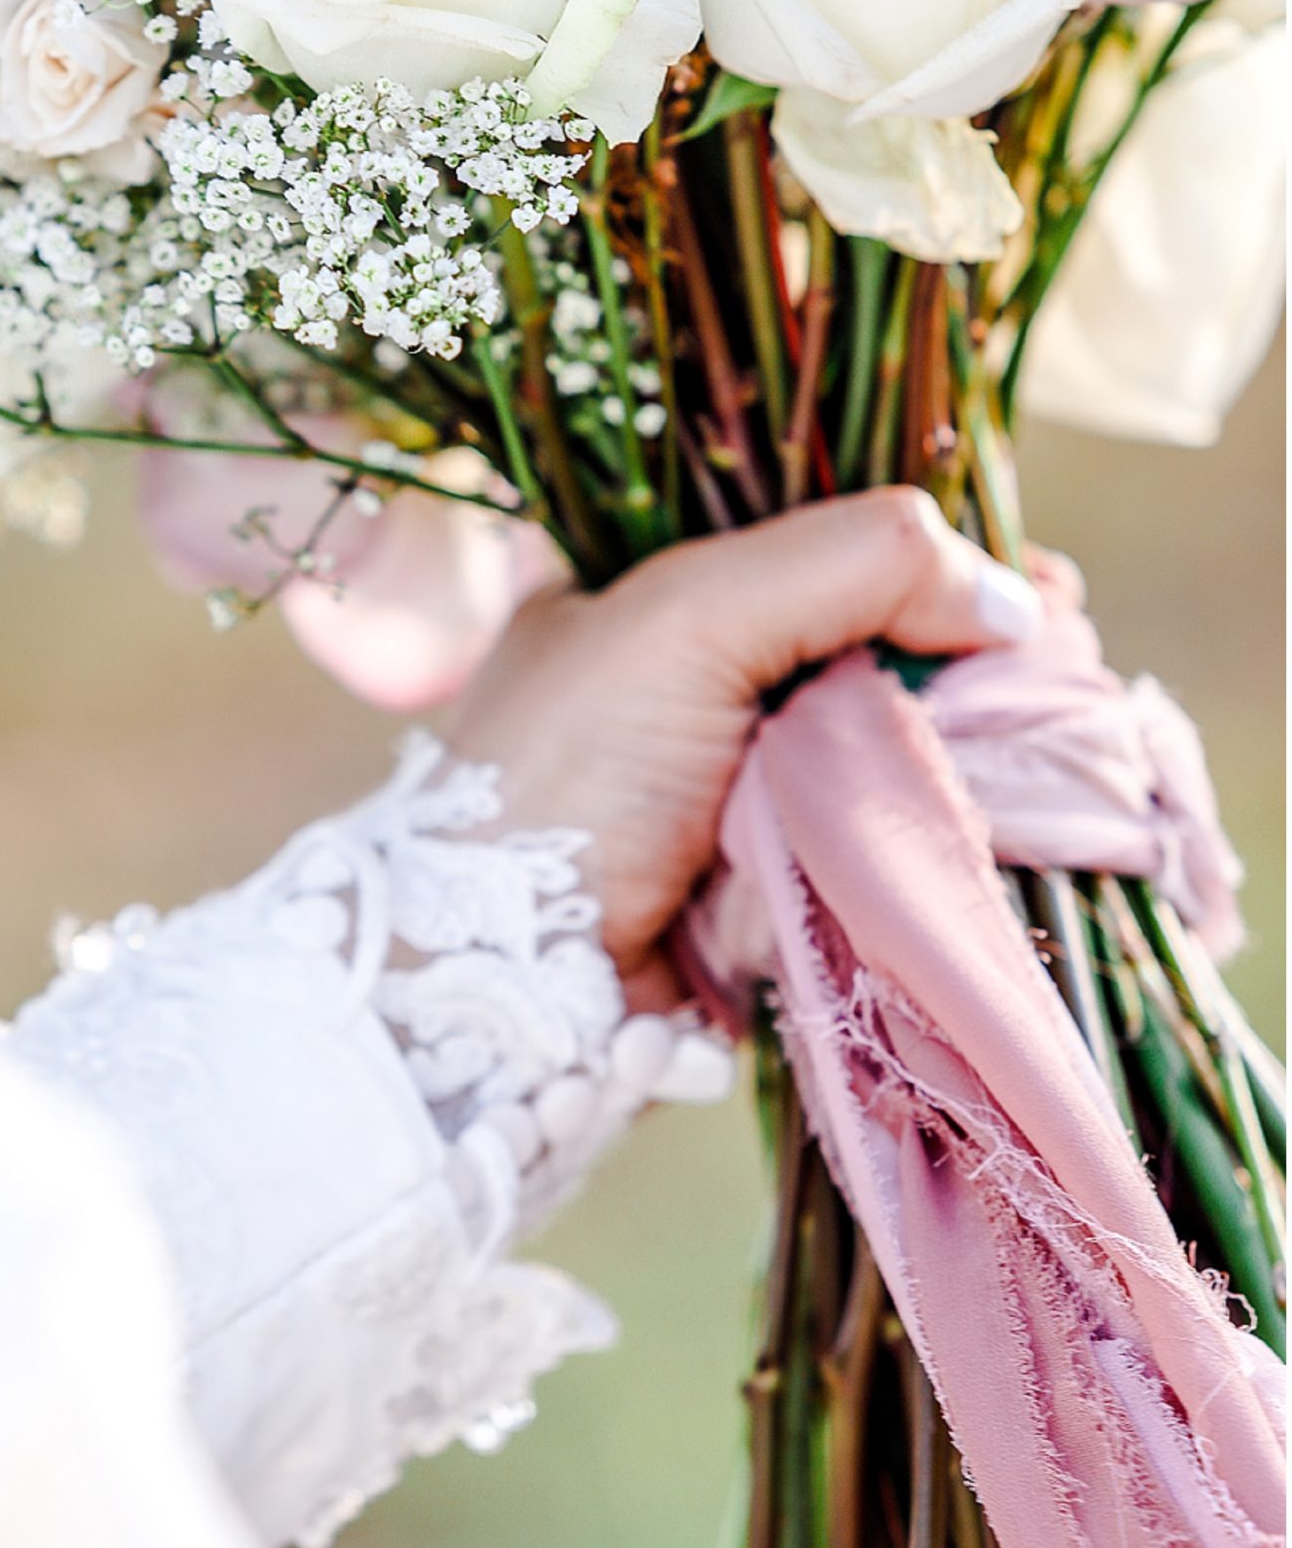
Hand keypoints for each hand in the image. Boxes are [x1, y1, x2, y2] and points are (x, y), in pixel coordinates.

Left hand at [447, 489, 1045, 995]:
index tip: (1036, 596)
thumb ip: (848, 565)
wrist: (494, 990)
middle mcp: (705, 690)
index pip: (832, 557)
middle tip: (1054, 683)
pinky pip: (878, 859)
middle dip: (972, 675)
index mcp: (661, 600)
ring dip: (952, 771)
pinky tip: (958, 845)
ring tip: (1018, 765)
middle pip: (883, 661)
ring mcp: (740, 799)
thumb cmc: (560, 780)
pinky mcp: (772, 896)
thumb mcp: (689, 618)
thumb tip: (1010, 597)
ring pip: (896, 763)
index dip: (940, 569)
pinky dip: (911, 859)